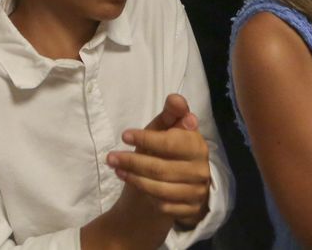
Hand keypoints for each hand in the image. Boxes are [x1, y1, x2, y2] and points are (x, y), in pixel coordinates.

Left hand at [105, 94, 212, 229]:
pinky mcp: (191, 211)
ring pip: (160, 189)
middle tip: (110, 157)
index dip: (147, 138)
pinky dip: (147, 196)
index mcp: (196, 145)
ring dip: (134, 179)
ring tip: (117, 170)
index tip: (124, 135)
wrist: (174, 186)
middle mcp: (201, 169)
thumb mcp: (165, 130)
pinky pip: (164, 206)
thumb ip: (171, 114)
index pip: (170, 143)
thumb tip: (176, 100)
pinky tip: (134, 186)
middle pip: (161, 168)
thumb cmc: (166, 151)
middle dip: (133, 162)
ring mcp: (197, 192)